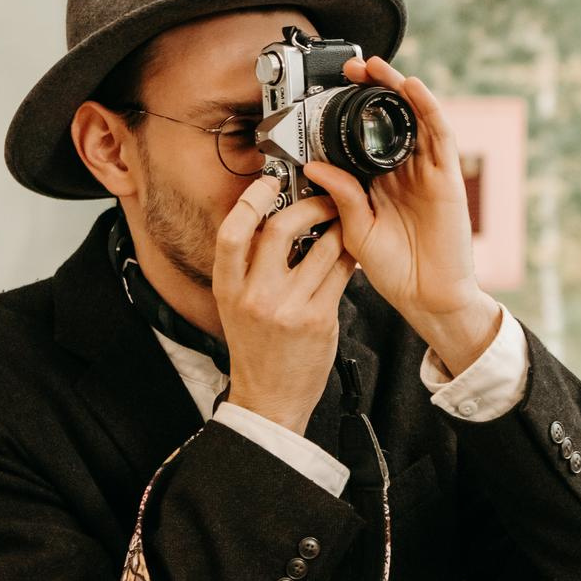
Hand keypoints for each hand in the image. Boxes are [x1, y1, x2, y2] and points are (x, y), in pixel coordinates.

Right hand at [210, 176, 353, 432]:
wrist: (269, 398)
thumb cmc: (256, 348)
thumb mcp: (236, 305)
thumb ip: (249, 267)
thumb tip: (271, 220)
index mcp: (228, 288)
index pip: (231, 233)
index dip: (249, 201)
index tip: (267, 182)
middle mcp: (255, 296)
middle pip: (280, 229)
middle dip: (308, 205)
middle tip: (322, 199)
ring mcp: (289, 308)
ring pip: (322, 248)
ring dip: (338, 228)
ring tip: (344, 221)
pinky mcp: (319, 319)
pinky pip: (341, 274)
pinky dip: (349, 256)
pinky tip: (352, 251)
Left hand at [304, 56, 500, 374]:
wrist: (428, 296)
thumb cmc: (394, 270)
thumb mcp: (355, 230)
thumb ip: (341, 195)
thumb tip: (314, 165)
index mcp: (378, 182)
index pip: (364, 135)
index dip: (350, 110)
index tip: (328, 91)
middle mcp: (403, 171)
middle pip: (390, 118)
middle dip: (373, 89)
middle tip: (352, 68)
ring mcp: (427, 172)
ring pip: (415, 118)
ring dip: (398, 89)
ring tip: (377, 67)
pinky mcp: (447, 177)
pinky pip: (440, 135)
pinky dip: (428, 108)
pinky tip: (413, 88)